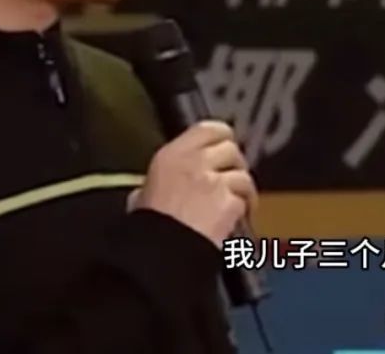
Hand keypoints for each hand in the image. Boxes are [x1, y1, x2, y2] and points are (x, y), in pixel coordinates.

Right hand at [134, 121, 258, 246]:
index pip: (208, 129)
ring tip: (237, 204)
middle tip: (230, 180)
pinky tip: (235, 221)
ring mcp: (214, 181)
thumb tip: (153, 189)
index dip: (221, 138)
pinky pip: (244, 200)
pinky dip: (243, 210)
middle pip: (231, 149)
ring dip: (242, 190)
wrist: (158, 255)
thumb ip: (155, 183)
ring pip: (242, 175)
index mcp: (171, 155)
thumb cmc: (146, 230)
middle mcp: (194, 162)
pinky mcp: (229, 202)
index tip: (223, 149)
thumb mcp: (141, 196)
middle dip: (234, 165)